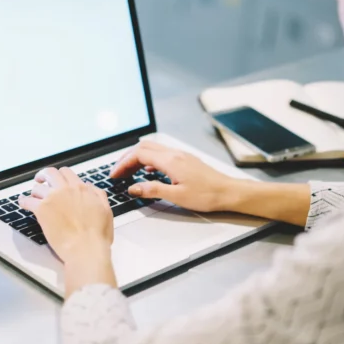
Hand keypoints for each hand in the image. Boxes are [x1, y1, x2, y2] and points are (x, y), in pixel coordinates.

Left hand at [20, 167, 113, 262]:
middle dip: (44, 175)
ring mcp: (52, 198)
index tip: (56, 180)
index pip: (66, 173)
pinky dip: (23, 201)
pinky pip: (27, 201)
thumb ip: (98, 195)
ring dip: (35, 191)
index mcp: (81, 189)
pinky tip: (22, 202)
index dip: (60, 175)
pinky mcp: (42, 210)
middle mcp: (66, 190)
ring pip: (38, 187)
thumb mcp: (106, 210)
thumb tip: (90, 187)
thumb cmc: (97, 235)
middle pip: (50, 173)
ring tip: (34, 196)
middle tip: (41, 180)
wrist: (86, 249)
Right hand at [111, 140, 251, 212]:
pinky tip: (147, 171)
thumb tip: (133, 188)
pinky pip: (161, 154)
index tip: (115, 174)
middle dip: (127, 157)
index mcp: (170, 161)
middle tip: (118, 172)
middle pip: (144, 147)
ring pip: (153, 149)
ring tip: (129, 172)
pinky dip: (149, 160)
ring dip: (137, 158)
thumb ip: (153, 190)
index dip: (123, 163)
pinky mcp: (185, 160)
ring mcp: (180, 155)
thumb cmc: (207, 195)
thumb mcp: (177, 196)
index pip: (139, 154)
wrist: (229, 192)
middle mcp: (174, 154)